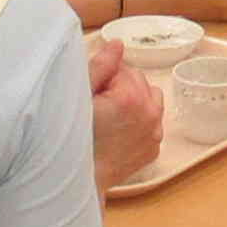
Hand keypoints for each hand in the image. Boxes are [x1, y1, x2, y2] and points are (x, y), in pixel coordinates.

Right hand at [86, 38, 164, 189]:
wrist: (78, 181)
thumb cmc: (72, 140)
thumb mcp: (78, 98)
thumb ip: (99, 67)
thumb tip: (118, 45)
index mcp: (132, 98)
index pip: (121, 68)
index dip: (103, 77)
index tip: (91, 93)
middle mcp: (150, 115)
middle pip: (137, 80)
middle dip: (118, 86)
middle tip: (97, 105)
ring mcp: (154, 133)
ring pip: (149, 97)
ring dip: (133, 99)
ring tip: (110, 114)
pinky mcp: (154, 147)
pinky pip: (152, 120)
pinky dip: (140, 118)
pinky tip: (119, 128)